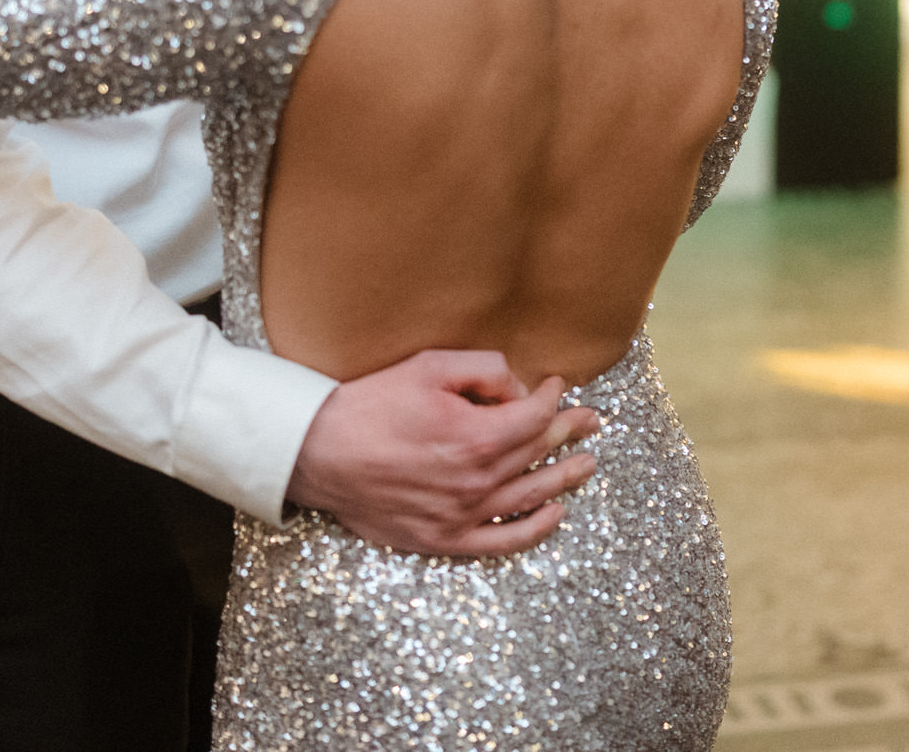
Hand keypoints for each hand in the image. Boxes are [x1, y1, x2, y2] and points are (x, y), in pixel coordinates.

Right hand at [285, 349, 602, 557]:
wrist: (317, 453)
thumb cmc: (369, 406)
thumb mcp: (428, 367)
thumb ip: (483, 369)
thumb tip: (518, 387)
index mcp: (476, 437)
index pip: (536, 416)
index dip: (553, 397)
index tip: (556, 385)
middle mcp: (476, 481)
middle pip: (538, 453)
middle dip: (569, 433)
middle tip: (591, 421)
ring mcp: (461, 514)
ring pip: (530, 497)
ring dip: (565, 478)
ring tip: (587, 463)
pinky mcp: (443, 538)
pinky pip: (502, 541)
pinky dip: (534, 530)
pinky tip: (555, 515)